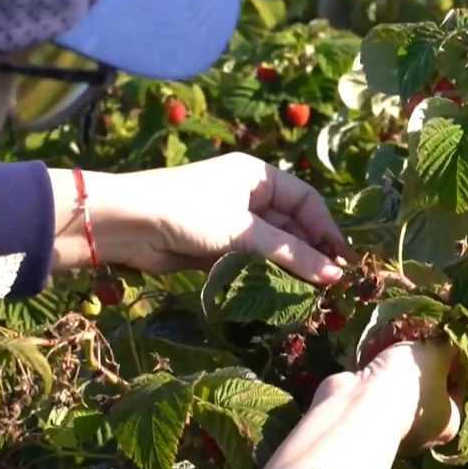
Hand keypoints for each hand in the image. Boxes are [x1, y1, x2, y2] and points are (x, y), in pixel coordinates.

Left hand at [49, 153, 350, 284]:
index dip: (327, 230)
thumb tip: (334, 275)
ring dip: (290, 267)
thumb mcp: (245, 231)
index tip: (343, 261)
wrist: (124, 225)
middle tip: (330, 283)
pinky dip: (267, 274)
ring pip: (274, 245)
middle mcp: (249, 195)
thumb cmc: (187, 212)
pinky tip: (282, 292)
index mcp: (259, 177)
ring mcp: (233, 222)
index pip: (307, 202)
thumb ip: (290, 253)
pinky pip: (253, 260)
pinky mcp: (217, 246)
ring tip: (311, 292)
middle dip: (311, 252)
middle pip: (293, 225)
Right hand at [260, 341, 461, 468]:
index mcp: (449, 423)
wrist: (358, 404)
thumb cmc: (409, 384)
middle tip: (423, 337)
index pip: (461, 388)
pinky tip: (376, 349)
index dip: (457, 361)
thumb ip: (447, 348)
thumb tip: (449, 342)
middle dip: (425, 363)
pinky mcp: (366, 415)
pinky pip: (378, 389)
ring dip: (399, 367)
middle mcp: (423, 432)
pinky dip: (378, 372)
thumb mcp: (437, 355)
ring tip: (398, 338)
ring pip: (402, 389)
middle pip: (431, 388)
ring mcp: (393, 424)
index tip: (449, 339)